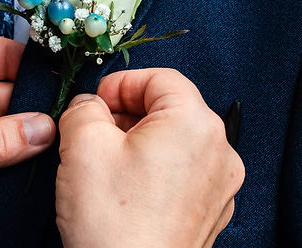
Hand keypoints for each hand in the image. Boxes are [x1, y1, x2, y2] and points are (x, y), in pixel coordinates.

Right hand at [56, 68, 243, 247]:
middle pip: (169, 108)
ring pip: (174, 142)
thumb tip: (88, 105)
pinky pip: (182, 174)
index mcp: (195, 123)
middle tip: (92, 133)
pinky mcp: (210, 214)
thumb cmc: (114, 224)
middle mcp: (219, 151)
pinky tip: (125, 192)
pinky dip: (153, 172)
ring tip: (105, 166)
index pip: (160, 77)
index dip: (120, 83)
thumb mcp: (81, 143)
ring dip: (138, 143)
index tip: (95, 102)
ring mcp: (220, 186)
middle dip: (126, 114)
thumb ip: (84, 107)